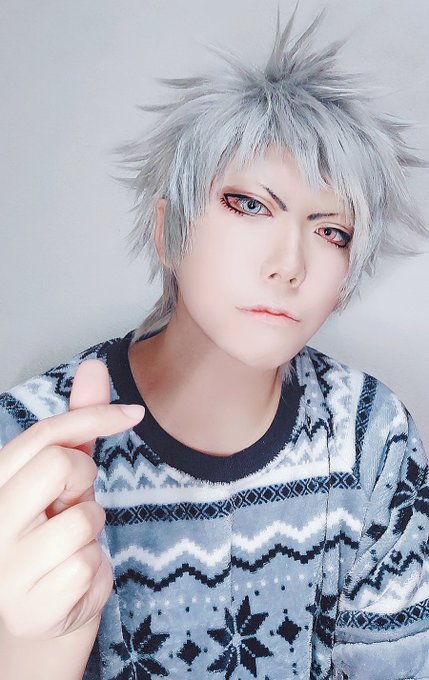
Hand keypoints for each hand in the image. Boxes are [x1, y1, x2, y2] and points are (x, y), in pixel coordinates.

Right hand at [0, 360, 144, 639]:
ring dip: (92, 532)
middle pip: (60, 465)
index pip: (45, 435)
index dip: (95, 416)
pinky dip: (96, 571)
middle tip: (73, 501)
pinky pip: (89, 565)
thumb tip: (95, 366)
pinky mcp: (30, 605)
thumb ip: (78, 425)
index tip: (134, 413)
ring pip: (83, 519)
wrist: (39, 616)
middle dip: (84, 479)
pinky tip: (74, 580)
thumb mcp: (66, 477)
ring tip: (69, 547)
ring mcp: (4, 566)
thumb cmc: (52, 535)